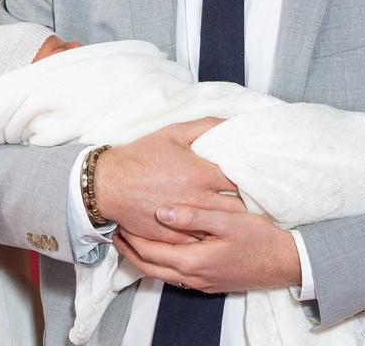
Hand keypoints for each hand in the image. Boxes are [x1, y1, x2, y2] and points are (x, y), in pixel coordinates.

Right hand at [94, 118, 238, 242]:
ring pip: (222, 228)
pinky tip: (214, 231)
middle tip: (251, 199)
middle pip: (238, 208)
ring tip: (238, 217)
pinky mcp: (175, 239)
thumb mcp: (173, 133)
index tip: (255, 178)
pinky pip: (202, 242)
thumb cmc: (141, 156)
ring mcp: (188, 223)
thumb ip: (204, 126)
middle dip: (247, 204)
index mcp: (202, 174)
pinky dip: (210, 236)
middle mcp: (199, 201)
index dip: (251, 179)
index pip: (242, 180)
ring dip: (231, 222)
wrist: (109, 183)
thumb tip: (230, 123)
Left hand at [114, 205, 301, 292]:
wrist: (285, 263)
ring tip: (131, 238)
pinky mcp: (209, 282)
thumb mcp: (227, 221)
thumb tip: (161, 212)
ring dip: (142, 257)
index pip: (149, 252)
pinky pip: (174, 275)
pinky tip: (160, 247)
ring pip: (160, 274)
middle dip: (129, 250)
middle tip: (115, 231)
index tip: (118, 220)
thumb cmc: (258, 238)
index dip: (131, 237)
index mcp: (193, 261)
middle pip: (148, 267)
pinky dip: (159, 262)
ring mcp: (201, 283)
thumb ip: (193, 216)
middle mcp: (192, 277)